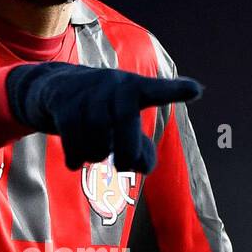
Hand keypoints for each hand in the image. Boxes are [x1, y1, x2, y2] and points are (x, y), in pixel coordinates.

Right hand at [6, 61, 202, 173]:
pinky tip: (75, 162)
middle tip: (122, 167)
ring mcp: (88, 92)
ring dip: (96, 156)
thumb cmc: (100, 110)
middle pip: (125, 124)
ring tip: (94, 154)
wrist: (54, 88)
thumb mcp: (123, 126)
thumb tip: (143, 166)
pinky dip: (76, 159)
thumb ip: (140, 149)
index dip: (176, 92)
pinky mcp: (64, 102)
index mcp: (136, 89)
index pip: (157, 91)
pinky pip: (74, 143)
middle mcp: (114, 85)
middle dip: (126, 154)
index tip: (196, 90)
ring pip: (97, 138)